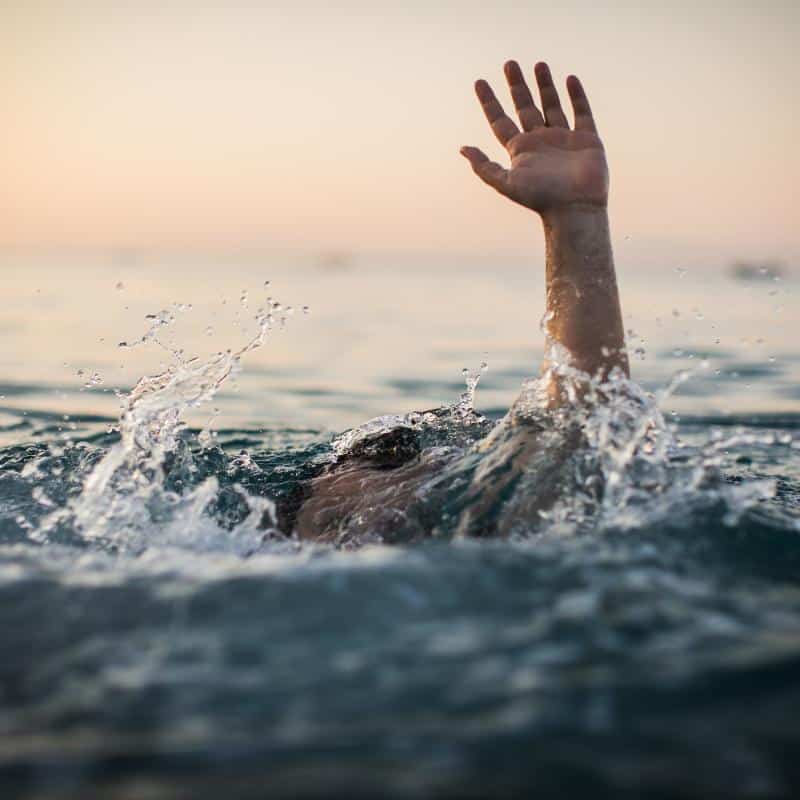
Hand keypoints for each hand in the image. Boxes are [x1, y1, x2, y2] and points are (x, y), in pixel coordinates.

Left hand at [461, 61, 607, 214]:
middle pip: (525, 107)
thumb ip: (484, 166)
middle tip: (509, 64)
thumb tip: (462, 148)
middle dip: (517, 86)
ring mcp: (563, 139)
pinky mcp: (587, 140)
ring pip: (551, 105)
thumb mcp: (505, 182)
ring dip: (544, 85)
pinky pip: (581, 112)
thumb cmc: (539, 198)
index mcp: (520, 151)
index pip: (500, 121)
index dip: (489, 102)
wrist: (574, 208)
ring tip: (538, 64)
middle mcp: (539, 142)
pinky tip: (569, 79)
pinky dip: (576, 96)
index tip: (479, 82)